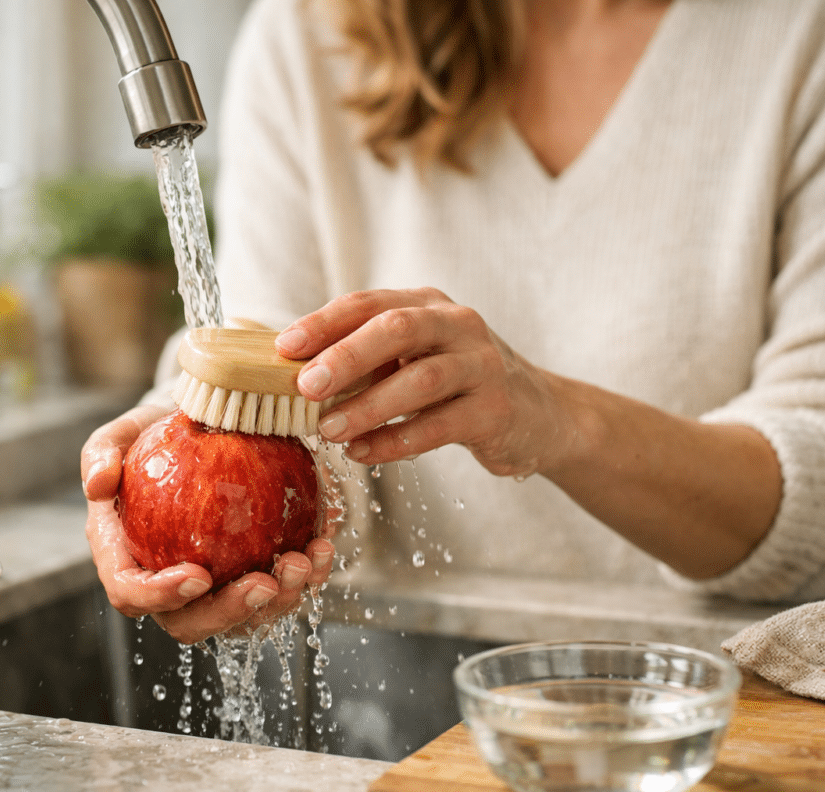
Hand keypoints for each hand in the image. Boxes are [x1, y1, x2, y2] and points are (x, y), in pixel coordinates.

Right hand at [81, 405, 334, 643]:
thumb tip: (97, 483)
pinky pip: (281, 590)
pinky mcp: (251, 574)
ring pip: (243, 618)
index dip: (162, 596)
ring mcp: (213, 587)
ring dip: (280, 600)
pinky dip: (308, 573)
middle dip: (232, 612)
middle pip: (192, 623)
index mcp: (126, 559)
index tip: (199, 575)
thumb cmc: (154, 437)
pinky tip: (324, 544)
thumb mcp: (122, 433)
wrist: (200, 431)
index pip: (132, 593)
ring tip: (304, 563)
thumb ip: (100, 452)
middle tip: (268, 583)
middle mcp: (167, 585)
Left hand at [274, 287, 578, 477]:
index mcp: (427, 305)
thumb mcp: (414, 357)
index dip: (323, 323)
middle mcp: (458, 325)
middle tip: (306, 386)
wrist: (540, 414)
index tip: (284, 348)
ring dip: (369, 406)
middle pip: (397, 329)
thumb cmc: (456, 384)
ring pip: (421, 379)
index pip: (368, 303)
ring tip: (329, 430)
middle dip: (346, 356)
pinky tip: (364, 454)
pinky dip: (397, 441)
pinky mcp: (496, 410)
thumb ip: (364, 358)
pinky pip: (440, 426)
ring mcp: (482, 366)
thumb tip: (289, 370)